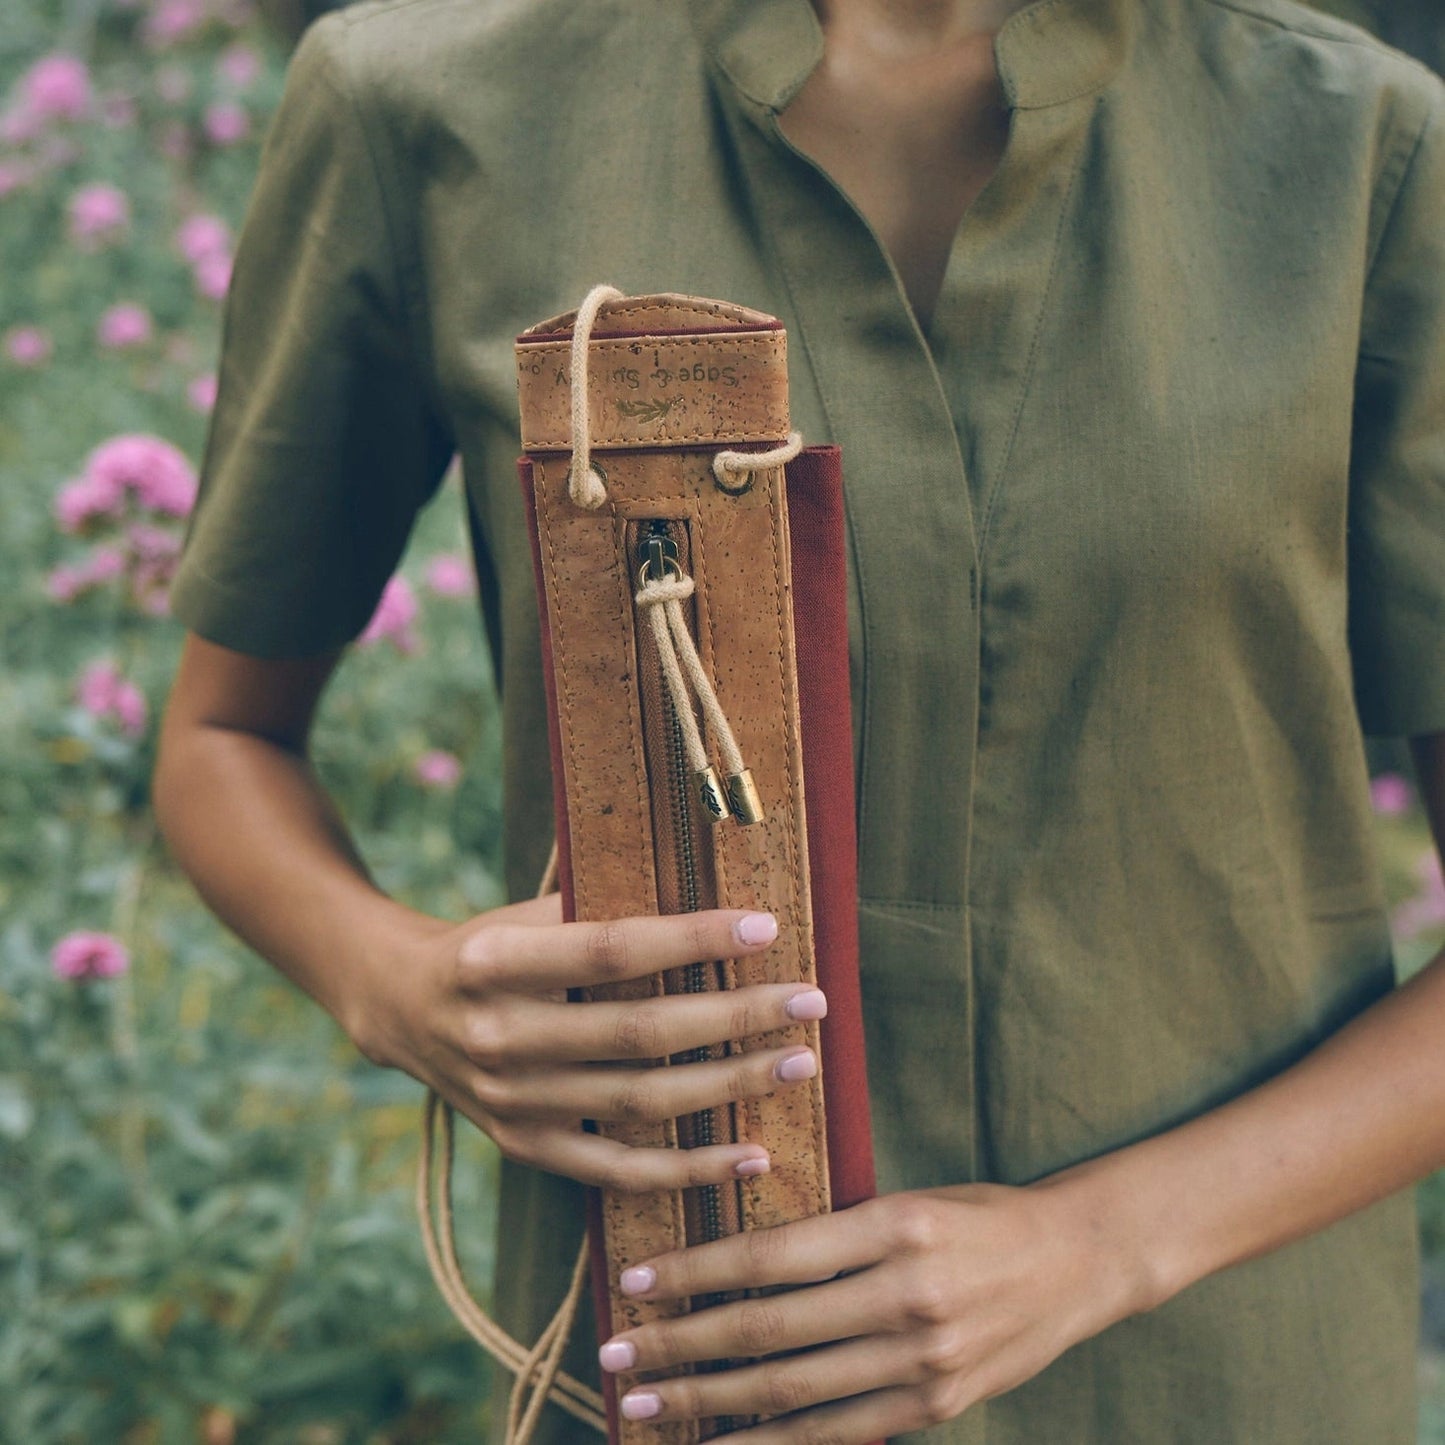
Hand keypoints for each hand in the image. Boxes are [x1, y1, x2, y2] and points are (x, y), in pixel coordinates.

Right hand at [344, 893, 828, 1190]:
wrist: (400, 1007)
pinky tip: (753, 1154)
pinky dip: (689, 1169)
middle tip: (810, 1002)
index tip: (765, 927)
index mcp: (495, 961)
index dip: (692, 940)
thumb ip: (599, 913)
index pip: (611, 950)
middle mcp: (500, 1036)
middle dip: (736, 1017)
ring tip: (799, 1063)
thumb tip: (712, 909)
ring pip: (641, 1102)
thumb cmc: (489, 945)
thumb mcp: (525, 912)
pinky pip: (619, 1169)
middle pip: (640, 1032)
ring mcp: (512, 1101)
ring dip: (730, 1085)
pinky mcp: (525, 1146)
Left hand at [596, 1180, 1154, 1439]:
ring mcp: (922, 1362)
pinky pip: (837, 1435)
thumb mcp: (907, 1199)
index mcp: (895, 1227)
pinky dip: (772, 1444)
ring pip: (792, 1391)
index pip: (772, 1257)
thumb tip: (736, 1257)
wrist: (1075, 1262)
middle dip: (681, 1347)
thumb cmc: (977, 1216)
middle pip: (769, 1331)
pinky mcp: (934, 1407)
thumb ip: (833, 1232)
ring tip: (645, 1404)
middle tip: (616, 1355)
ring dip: (709, 1403)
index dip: (697, 1272)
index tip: (638, 1281)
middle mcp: (907, 1297)